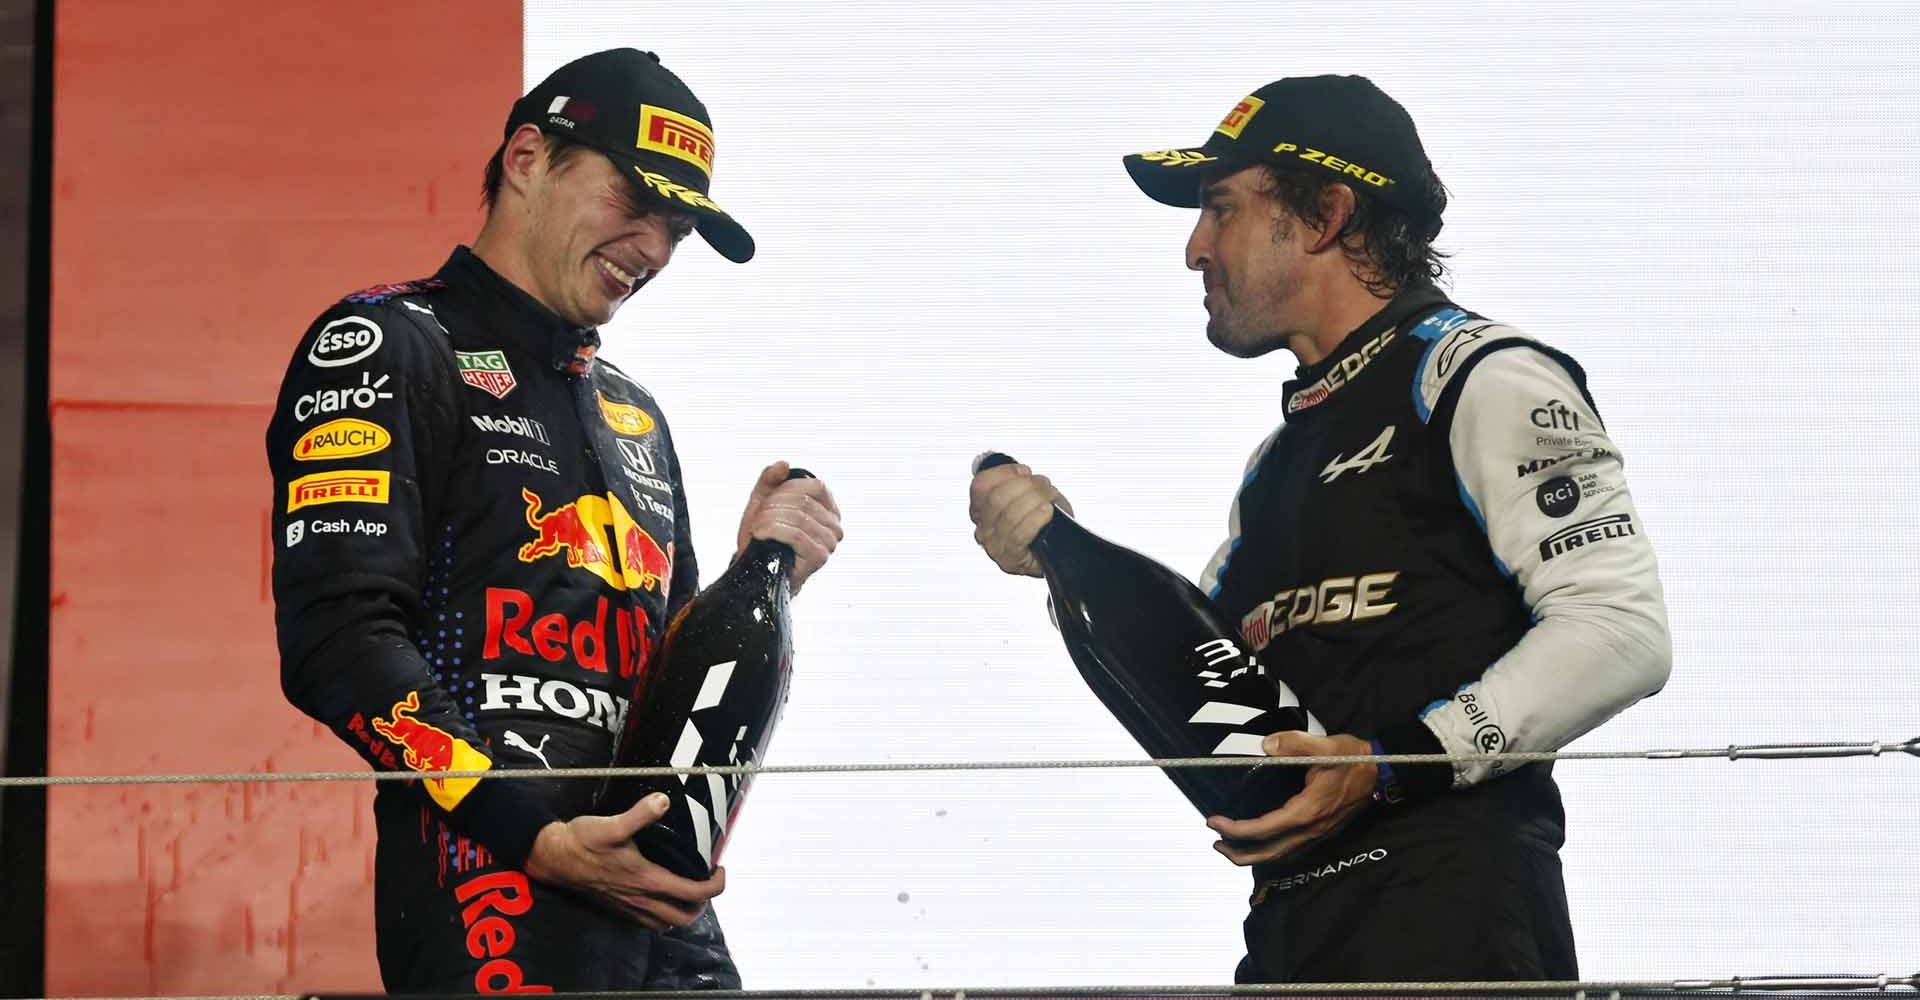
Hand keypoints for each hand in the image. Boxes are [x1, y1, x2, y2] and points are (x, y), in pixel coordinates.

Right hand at [524, 792, 726, 929]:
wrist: (552, 857)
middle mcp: (641, 900)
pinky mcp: (617, 908)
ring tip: (688, 890)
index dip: (715, 885)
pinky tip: (661, 895)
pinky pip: (648, 922)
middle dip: (703, 904)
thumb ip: (640, 814)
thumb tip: (663, 801)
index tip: (720, 869)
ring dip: (683, 912)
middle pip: (685, 918)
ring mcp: (629, 907)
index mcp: (647, 880)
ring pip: (666, 924)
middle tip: (707, 882)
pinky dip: (662, 915)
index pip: (694, 894)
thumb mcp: (613, 824)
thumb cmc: (582, 841)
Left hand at [735, 461, 842, 592]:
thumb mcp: (763, 502)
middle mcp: (834, 525)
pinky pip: (797, 535)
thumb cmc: (763, 537)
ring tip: (757, 529)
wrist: (755, 568)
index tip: (768, 500)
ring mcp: (829, 542)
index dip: (787, 489)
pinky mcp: (819, 557)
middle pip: (803, 501)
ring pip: (799, 517)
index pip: (815, 486)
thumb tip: (784, 464)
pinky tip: (761, 535)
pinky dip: (774, 531)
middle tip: (757, 518)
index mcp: (827, 509)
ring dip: (770, 520)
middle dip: (774, 506)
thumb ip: (770, 479)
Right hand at [967, 460, 1071, 576]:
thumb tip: (1024, 474)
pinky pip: (1019, 535)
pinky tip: (1046, 513)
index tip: (1024, 471)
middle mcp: (984, 528)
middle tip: (1044, 487)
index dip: (1003, 473)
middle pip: (997, 498)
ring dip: (1034, 502)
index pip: (981, 485)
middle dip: (1026, 487)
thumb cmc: (1041, 527)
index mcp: (982, 510)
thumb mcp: (1030, 498)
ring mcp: (995, 546)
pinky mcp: (1009, 559)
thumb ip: (1021, 483)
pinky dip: (1035, 520)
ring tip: (1049, 500)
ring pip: (1009, 515)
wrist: (1055, 554)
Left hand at [1205, 732, 1376, 865]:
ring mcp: (1318, 834)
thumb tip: (1266, 745)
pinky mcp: (1322, 832)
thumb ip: (1294, 743)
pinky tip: (1262, 844)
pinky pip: (1292, 850)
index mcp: (1308, 811)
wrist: (1382, 771)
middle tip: (1215, 843)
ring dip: (1253, 856)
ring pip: (1281, 855)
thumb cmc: (1354, 759)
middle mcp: (1312, 829)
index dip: (1236, 829)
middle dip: (1239, 852)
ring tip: (1230, 848)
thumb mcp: (1326, 746)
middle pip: (1270, 853)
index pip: (1264, 829)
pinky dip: (1271, 852)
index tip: (1214, 821)